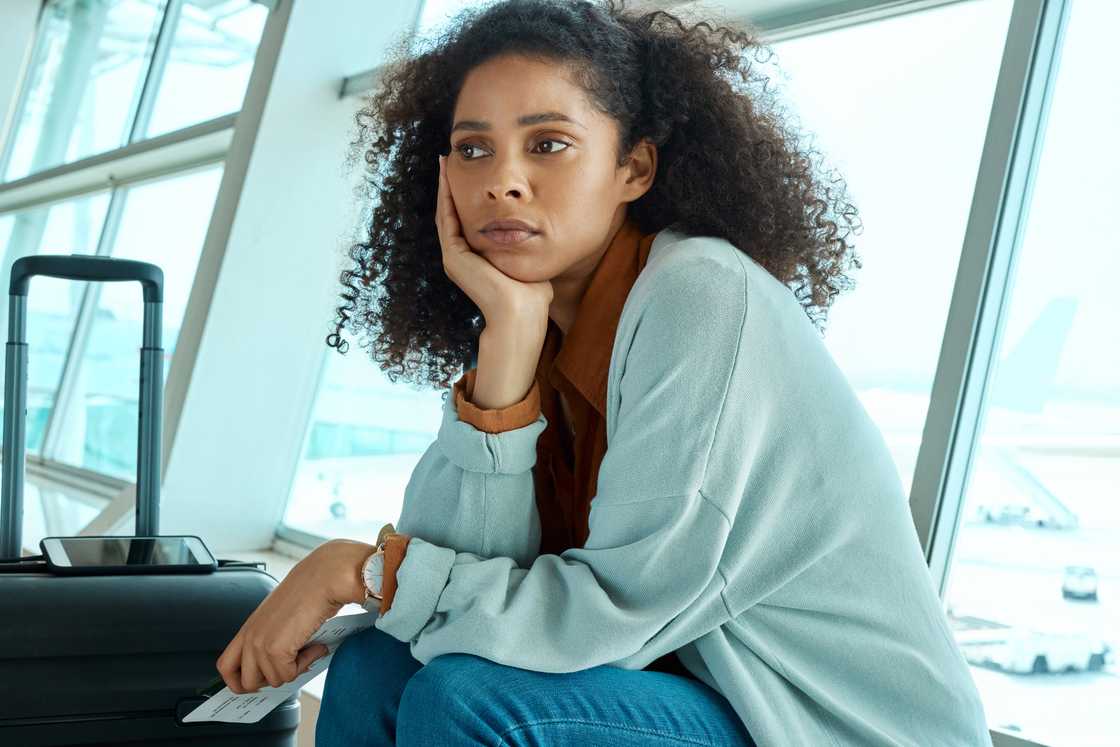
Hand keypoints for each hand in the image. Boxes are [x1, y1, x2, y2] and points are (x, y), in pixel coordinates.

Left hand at [215, 540, 367, 693]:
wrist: (323, 577)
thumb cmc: (309, 590)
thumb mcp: (282, 618)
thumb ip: (274, 641)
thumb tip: (281, 668)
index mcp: (248, 628)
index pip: (226, 667)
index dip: (241, 681)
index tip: (260, 681)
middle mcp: (249, 637)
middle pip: (246, 683)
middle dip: (272, 679)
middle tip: (290, 665)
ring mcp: (260, 644)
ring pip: (272, 681)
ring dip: (294, 669)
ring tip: (307, 648)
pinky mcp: (275, 650)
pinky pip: (288, 674)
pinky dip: (306, 664)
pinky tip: (314, 645)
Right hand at [436, 154, 552, 325]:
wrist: (521, 313)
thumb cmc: (532, 294)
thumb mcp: (528, 260)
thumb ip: (526, 245)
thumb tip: (537, 231)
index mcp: (476, 259)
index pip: (467, 221)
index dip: (465, 196)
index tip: (469, 172)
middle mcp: (461, 258)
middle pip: (452, 213)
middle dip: (450, 186)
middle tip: (448, 159)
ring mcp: (454, 258)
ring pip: (445, 214)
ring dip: (444, 188)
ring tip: (444, 162)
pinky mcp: (453, 257)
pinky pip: (447, 221)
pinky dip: (446, 199)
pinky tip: (448, 180)